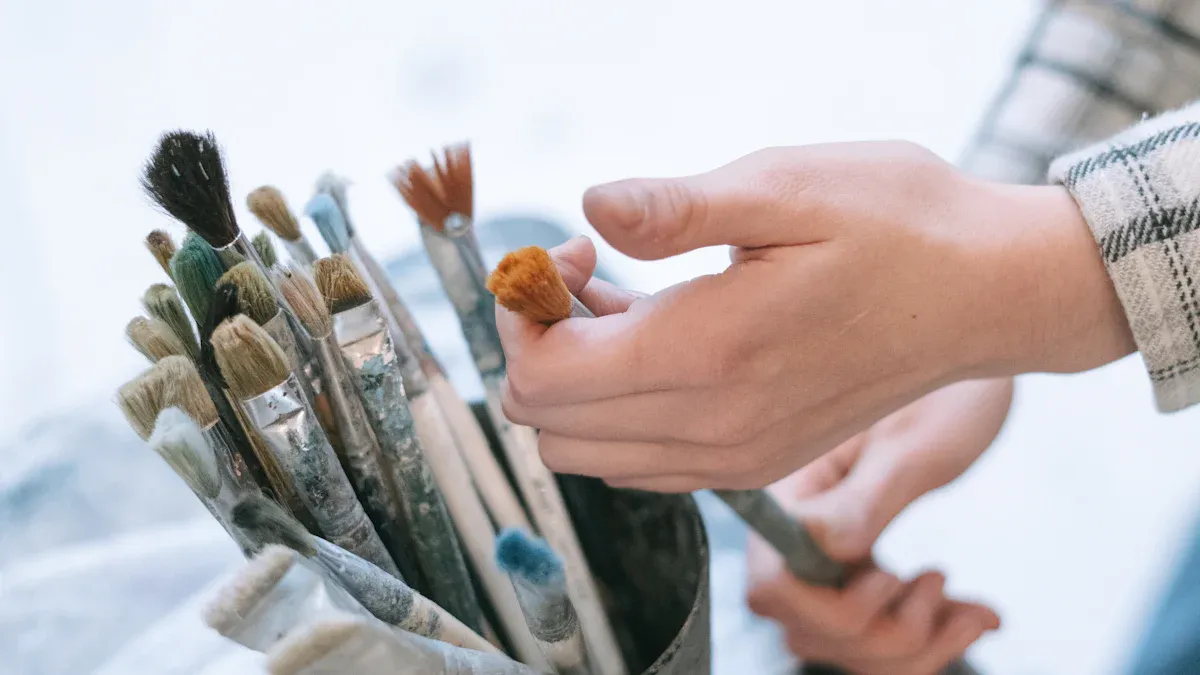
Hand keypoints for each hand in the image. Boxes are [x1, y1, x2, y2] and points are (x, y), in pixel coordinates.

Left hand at [496, 142, 1132, 490]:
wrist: (987, 293)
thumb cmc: (895, 225)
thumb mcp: (786, 188)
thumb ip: (676, 208)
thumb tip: (589, 208)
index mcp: (707, 356)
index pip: (541, 379)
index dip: (525, 312)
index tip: (570, 252)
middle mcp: (712, 429)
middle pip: (549, 426)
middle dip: (541, 344)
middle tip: (590, 271)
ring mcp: (734, 458)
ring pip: (588, 453)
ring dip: (578, 379)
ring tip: (626, 301)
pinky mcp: (753, 463)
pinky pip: (641, 462)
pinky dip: (620, 408)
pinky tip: (661, 339)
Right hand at [746, 378, 1010, 673]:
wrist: (976, 363)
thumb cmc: (949, 389)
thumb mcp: (917, 440)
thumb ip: (869, 495)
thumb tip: (825, 547)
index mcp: (793, 491)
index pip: (770, 585)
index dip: (826, 607)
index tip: (888, 574)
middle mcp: (798, 531)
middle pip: (802, 630)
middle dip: (878, 634)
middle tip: (935, 580)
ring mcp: (829, 557)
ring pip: (840, 646)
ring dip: (907, 647)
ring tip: (959, 600)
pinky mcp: (862, 574)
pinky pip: (878, 639)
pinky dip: (929, 643)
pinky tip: (973, 612)